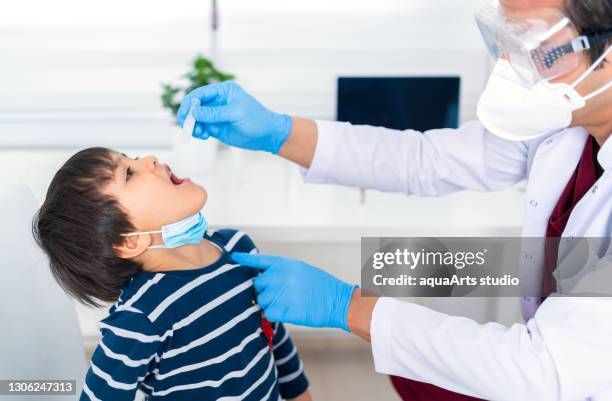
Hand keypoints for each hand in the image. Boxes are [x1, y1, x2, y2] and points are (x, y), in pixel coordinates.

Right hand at [177, 81, 291, 153]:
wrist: (267, 135)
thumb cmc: (257, 119)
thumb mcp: (236, 113)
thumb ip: (214, 113)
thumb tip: (195, 112)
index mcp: (223, 91)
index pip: (199, 93)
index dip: (189, 103)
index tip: (186, 115)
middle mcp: (217, 101)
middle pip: (193, 105)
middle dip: (188, 115)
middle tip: (187, 126)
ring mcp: (215, 114)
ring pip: (195, 117)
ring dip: (192, 125)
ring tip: (199, 133)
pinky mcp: (215, 126)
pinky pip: (200, 127)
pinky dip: (197, 131)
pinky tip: (203, 136)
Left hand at [232, 253, 356, 330]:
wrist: (338, 301)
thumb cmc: (322, 287)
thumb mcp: (301, 271)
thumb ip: (282, 273)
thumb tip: (265, 282)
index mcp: (285, 264)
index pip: (259, 260)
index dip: (245, 259)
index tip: (233, 257)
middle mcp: (280, 275)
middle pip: (257, 285)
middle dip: (264, 292)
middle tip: (281, 296)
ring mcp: (281, 292)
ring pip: (262, 301)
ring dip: (271, 305)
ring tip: (289, 303)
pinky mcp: (283, 308)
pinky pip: (269, 314)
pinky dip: (276, 315)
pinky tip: (290, 311)